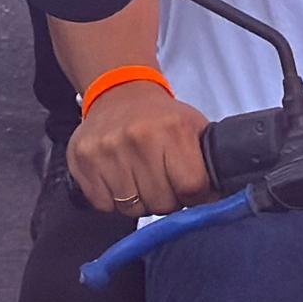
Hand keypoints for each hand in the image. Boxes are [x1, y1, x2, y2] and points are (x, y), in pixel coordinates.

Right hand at [65, 80, 217, 218]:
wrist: (119, 93)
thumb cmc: (160, 117)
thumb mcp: (193, 128)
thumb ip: (208, 165)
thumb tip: (220, 203)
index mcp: (173, 129)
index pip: (192, 188)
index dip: (193, 195)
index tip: (188, 187)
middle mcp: (138, 137)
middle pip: (161, 203)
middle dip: (165, 199)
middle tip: (161, 180)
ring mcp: (107, 149)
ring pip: (131, 208)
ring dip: (138, 201)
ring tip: (139, 177)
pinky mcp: (82, 159)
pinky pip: (104, 205)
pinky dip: (112, 199)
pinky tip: (118, 177)